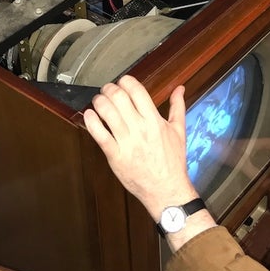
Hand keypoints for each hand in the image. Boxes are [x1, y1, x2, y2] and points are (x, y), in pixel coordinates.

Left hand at [83, 75, 198, 220]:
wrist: (166, 189)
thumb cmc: (172, 162)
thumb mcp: (179, 131)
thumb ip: (177, 107)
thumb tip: (179, 88)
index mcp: (155, 121)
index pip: (137, 91)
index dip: (126, 81)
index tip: (122, 82)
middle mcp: (140, 129)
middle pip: (119, 98)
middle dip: (110, 89)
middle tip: (107, 90)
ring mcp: (127, 143)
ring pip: (107, 113)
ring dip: (99, 101)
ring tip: (99, 101)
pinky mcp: (115, 156)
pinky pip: (99, 135)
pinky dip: (92, 122)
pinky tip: (90, 115)